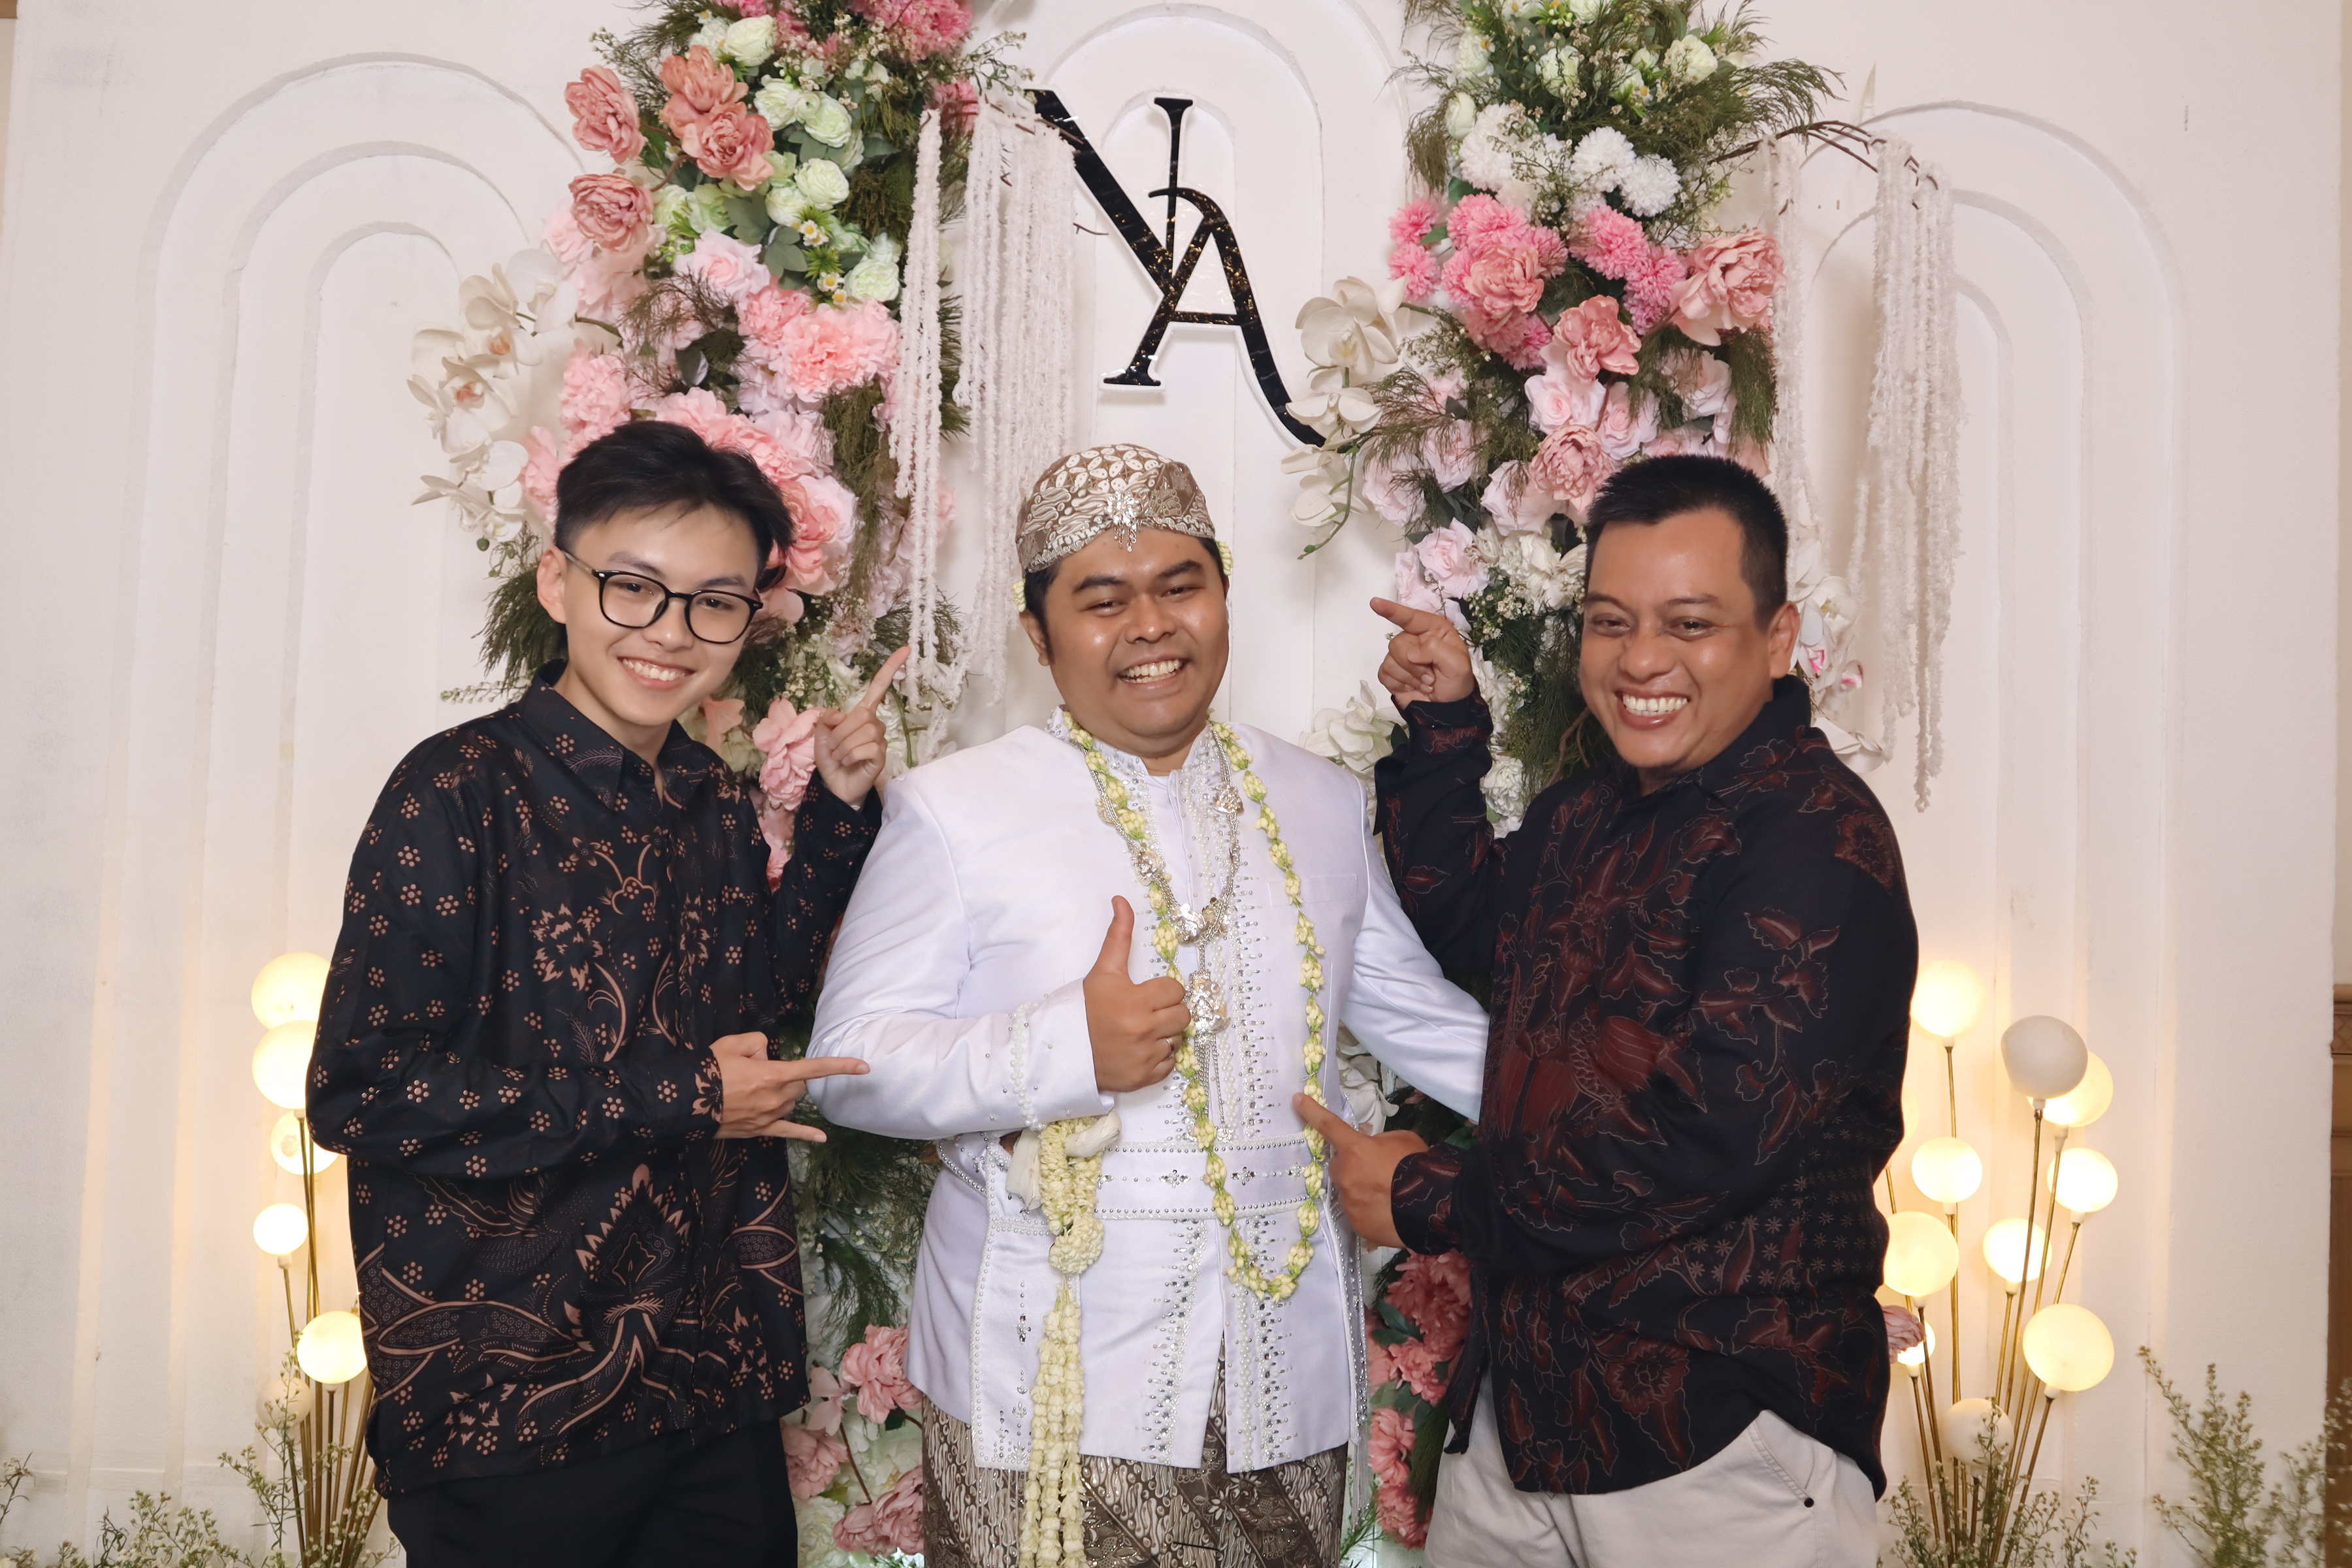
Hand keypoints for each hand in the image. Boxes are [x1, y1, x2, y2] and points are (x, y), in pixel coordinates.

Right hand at [712, 1030, 870, 1140]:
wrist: (684, 1100)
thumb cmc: (708, 1069)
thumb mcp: (733, 1043)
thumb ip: (758, 1042)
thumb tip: (767, 1055)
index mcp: (772, 1074)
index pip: (814, 1068)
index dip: (840, 1066)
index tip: (864, 1067)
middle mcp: (775, 1097)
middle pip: (800, 1086)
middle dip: (790, 1076)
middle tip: (761, 1071)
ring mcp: (768, 1116)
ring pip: (791, 1104)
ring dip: (784, 1095)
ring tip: (752, 1090)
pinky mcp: (760, 1130)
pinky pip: (788, 1132)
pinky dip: (806, 1134)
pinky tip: (822, 1139)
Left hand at [813, 647, 908, 808]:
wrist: (834, 785)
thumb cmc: (831, 759)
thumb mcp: (821, 734)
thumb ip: (828, 718)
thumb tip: (842, 713)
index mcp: (861, 713)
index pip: (879, 687)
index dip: (890, 668)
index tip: (905, 649)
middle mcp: (874, 723)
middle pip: (862, 714)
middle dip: (841, 732)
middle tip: (834, 747)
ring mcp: (880, 739)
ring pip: (864, 731)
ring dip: (844, 746)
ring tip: (841, 756)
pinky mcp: (881, 755)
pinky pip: (869, 747)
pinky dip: (851, 755)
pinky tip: (849, 762)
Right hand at [1084, 897, 1188, 1093]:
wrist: (1063, 1051)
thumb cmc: (1085, 1008)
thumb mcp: (1103, 970)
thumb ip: (1118, 935)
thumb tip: (1121, 899)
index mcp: (1136, 1002)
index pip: (1175, 990)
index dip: (1162, 990)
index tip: (1145, 994)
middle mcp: (1144, 1030)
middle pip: (1183, 1015)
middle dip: (1168, 1011)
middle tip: (1146, 1012)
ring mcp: (1145, 1057)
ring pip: (1178, 1039)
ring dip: (1164, 1034)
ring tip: (1141, 1031)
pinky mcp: (1144, 1078)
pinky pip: (1169, 1063)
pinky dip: (1158, 1058)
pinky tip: (1138, 1050)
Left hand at [1293, 1093, 1427, 1249]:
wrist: (1430, 1206)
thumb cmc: (1417, 1166)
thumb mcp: (1402, 1141)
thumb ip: (1381, 1141)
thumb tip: (1373, 1149)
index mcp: (1354, 1148)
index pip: (1328, 1125)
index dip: (1311, 1111)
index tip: (1296, 1100)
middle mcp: (1344, 1174)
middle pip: (1340, 1166)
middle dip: (1353, 1165)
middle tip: (1377, 1171)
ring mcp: (1348, 1202)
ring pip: (1349, 1191)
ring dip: (1362, 1190)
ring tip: (1388, 1196)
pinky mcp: (1357, 1224)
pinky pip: (1360, 1214)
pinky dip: (1371, 1212)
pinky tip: (1389, 1212)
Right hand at [1371, 597, 1474, 707]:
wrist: (1448, 709)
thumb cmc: (1457, 682)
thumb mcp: (1458, 664)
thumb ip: (1436, 651)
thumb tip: (1411, 653)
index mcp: (1433, 630)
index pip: (1410, 617)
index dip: (1391, 610)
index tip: (1375, 603)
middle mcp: (1415, 639)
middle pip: (1397, 644)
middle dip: (1413, 665)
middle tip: (1430, 678)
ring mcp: (1401, 656)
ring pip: (1390, 660)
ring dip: (1410, 677)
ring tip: (1426, 684)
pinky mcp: (1392, 673)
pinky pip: (1384, 674)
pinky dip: (1400, 684)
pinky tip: (1413, 687)